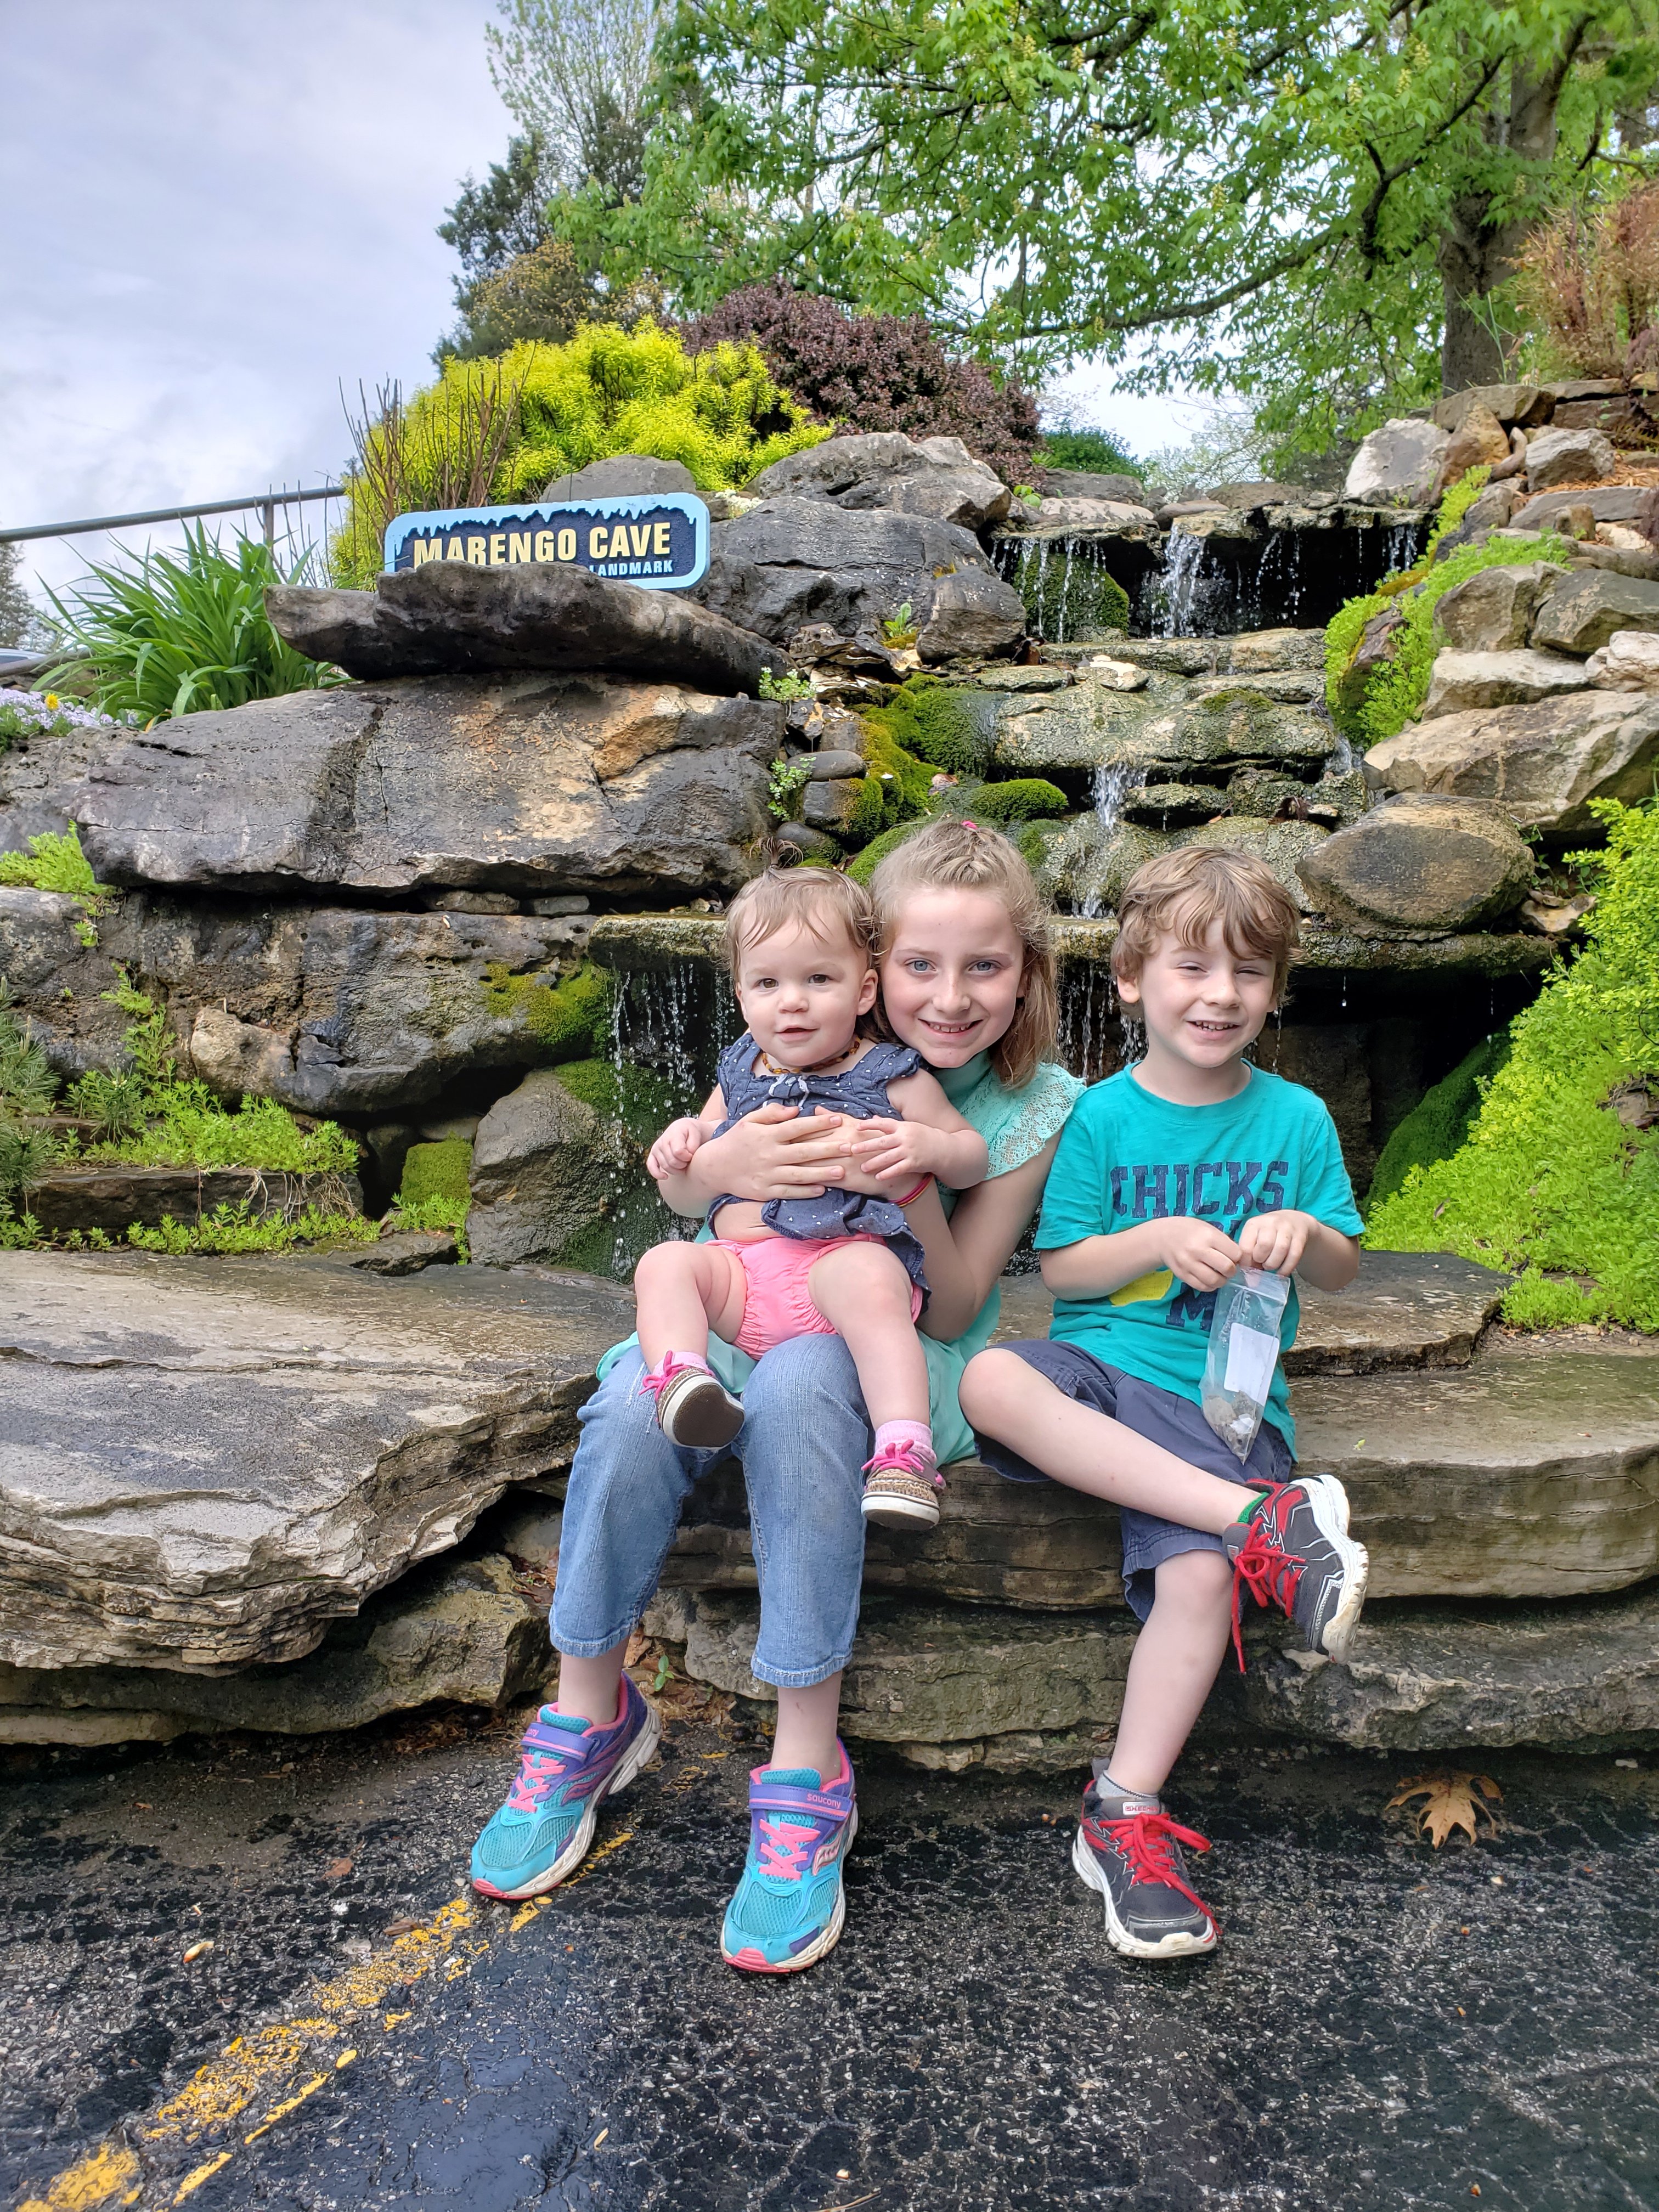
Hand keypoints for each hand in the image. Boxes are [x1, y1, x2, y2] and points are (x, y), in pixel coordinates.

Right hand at [647, 1118, 708, 1180]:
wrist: (682, 1129)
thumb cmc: (691, 1133)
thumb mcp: (696, 1133)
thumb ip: (693, 1144)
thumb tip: (687, 1154)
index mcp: (673, 1135)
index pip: (678, 1152)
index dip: (688, 1157)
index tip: (692, 1155)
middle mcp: (662, 1141)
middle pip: (673, 1162)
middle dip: (684, 1164)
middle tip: (689, 1161)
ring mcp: (656, 1149)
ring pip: (666, 1167)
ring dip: (677, 1170)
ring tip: (683, 1164)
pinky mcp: (652, 1155)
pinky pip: (651, 1167)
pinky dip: (657, 1174)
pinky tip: (665, 1177)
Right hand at [701, 1101, 850, 1200]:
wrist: (714, 1167)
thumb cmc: (736, 1140)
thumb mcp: (749, 1120)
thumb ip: (772, 1113)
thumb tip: (796, 1110)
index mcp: (767, 1135)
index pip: (797, 1127)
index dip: (818, 1123)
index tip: (839, 1119)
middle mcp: (769, 1155)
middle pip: (803, 1151)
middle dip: (828, 1149)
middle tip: (850, 1147)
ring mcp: (767, 1175)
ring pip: (799, 1174)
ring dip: (822, 1173)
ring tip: (842, 1171)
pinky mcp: (765, 1191)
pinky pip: (789, 1192)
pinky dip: (806, 1191)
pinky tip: (822, 1189)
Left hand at [846, 1115, 939, 1184]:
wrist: (943, 1149)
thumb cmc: (923, 1137)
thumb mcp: (908, 1127)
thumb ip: (890, 1125)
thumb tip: (873, 1117)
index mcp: (902, 1127)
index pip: (883, 1123)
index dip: (870, 1124)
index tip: (857, 1127)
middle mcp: (904, 1138)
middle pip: (882, 1142)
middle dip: (866, 1146)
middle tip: (851, 1150)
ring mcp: (909, 1151)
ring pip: (888, 1157)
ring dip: (874, 1163)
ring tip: (862, 1168)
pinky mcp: (914, 1163)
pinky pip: (898, 1169)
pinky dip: (888, 1173)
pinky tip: (878, 1177)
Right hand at [1156, 1217, 1243, 1291]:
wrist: (1162, 1236)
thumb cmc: (1189, 1230)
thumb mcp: (1208, 1228)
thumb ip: (1223, 1242)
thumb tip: (1238, 1259)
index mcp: (1208, 1236)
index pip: (1235, 1253)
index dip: (1238, 1256)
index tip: (1234, 1256)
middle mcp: (1198, 1250)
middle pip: (1227, 1268)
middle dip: (1232, 1270)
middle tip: (1229, 1267)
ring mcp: (1188, 1264)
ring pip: (1215, 1281)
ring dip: (1222, 1280)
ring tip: (1220, 1275)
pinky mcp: (1182, 1275)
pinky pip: (1202, 1286)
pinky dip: (1210, 1285)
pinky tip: (1209, 1279)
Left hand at [1237, 1210, 1314, 1275]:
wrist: (1294, 1220)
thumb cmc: (1269, 1234)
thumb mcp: (1255, 1239)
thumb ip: (1250, 1257)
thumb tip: (1251, 1281)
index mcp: (1253, 1224)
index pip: (1246, 1247)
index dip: (1246, 1263)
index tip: (1248, 1269)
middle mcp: (1270, 1223)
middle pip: (1264, 1245)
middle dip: (1261, 1261)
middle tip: (1261, 1264)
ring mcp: (1286, 1228)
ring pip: (1280, 1249)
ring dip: (1274, 1264)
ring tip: (1271, 1266)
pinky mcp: (1300, 1236)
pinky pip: (1294, 1255)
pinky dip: (1287, 1268)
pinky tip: (1282, 1272)